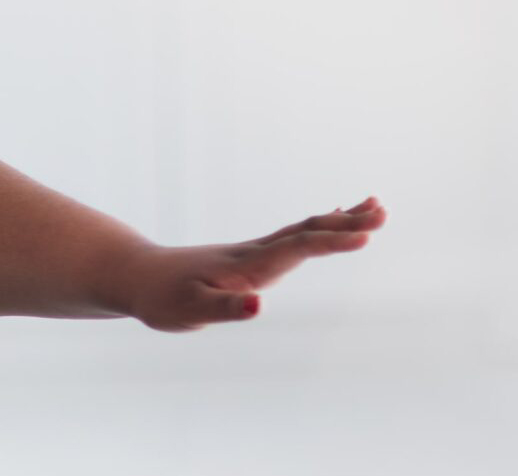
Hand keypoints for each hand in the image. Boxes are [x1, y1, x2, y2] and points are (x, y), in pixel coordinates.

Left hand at [110, 196, 387, 332]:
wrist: (135, 275)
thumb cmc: (161, 299)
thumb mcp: (189, 312)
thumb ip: (225, 309)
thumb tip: (259, 306)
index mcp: (247, 266)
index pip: (296, 249)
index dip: (330, 242)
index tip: (366, 236)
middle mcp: (254, 253)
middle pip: (306, 233)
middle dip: (346, 224)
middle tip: (383, 210)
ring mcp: (253, 252)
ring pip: (303, 230)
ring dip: (340, 219)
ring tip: (376, 205)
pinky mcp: (249, 257)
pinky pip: (293, 236)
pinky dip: (320, 226)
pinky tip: (335, 218)